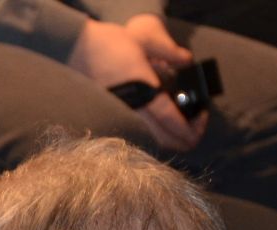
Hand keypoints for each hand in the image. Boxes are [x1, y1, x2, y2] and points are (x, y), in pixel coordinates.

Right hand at [67, 19, 203, 152]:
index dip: (190, 127)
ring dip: (169, 139)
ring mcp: (120, 117)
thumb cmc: (107, 44)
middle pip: (163, 140)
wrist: (75, 50)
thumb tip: (187, 60)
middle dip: (184, 141)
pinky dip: (153, 134)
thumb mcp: (143, 42)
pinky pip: (137, 133)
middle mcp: (132, 111)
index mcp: (144, 93)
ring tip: (180, 127)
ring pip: (150, 140)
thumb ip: (168, 52)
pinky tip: (158, 123)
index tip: (201, 119)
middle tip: (195, 130)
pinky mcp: (111, 117)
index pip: (171, 121)